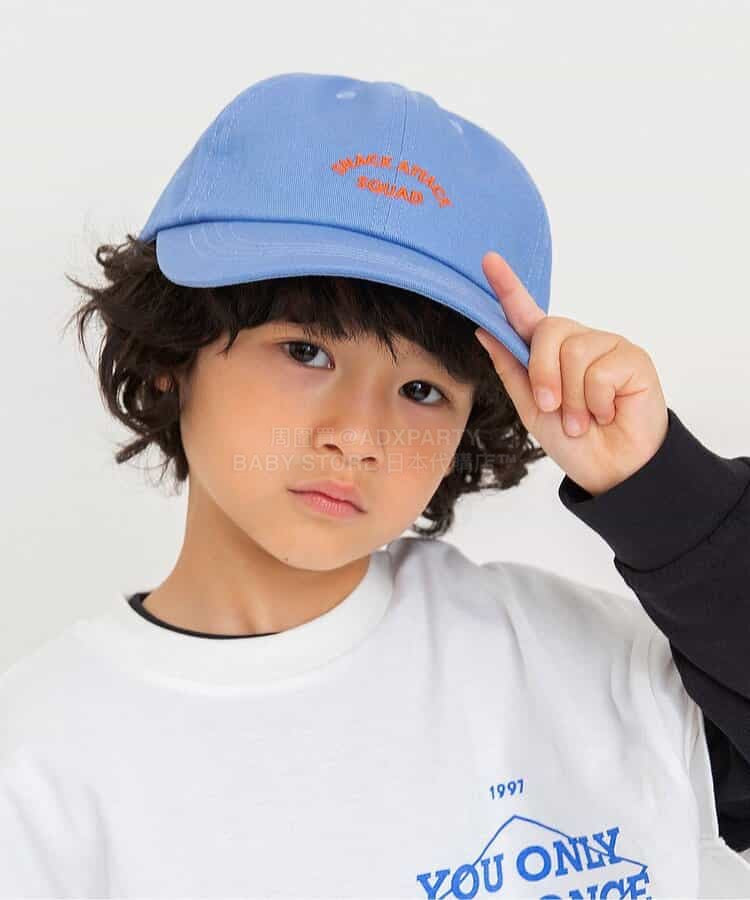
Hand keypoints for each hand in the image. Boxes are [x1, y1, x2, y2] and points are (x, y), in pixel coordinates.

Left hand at [475, 251, 668, 496]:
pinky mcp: (632, 357)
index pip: (526, 314)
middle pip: (547, 331)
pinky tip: (608, 412)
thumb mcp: (531, 408)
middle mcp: (577, 342)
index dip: (508, 287)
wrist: (609, 469)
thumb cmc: (573, 441)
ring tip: (584, 419)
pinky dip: (597, 402)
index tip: (488, 260)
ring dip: (572, 399)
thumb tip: (484, 330)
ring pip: (574, 353)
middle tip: (553, 409)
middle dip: (543, 374)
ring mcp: (606, 346)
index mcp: (549, 353)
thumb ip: (511, 369)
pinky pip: (600, 370)